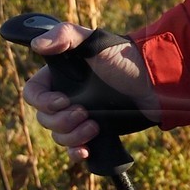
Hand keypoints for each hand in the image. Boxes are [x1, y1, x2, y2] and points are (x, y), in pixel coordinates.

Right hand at [21, 23, 159, 154]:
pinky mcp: (95, 133)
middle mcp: (66, 97)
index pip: (33, 93)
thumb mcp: (95, 41)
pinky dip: (76, 153)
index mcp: (60, 76)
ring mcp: (80, 116)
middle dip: (62, 121)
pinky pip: (75, 150)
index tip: (62, 101)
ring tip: (94, 126)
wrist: (155, 82)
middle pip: (45, 119)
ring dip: (72, 136)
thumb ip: (65, 36)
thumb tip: (36, 46)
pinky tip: (86, 150)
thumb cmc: (125, 58)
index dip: (41, 101)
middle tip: (84, 113)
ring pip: (59, 136)